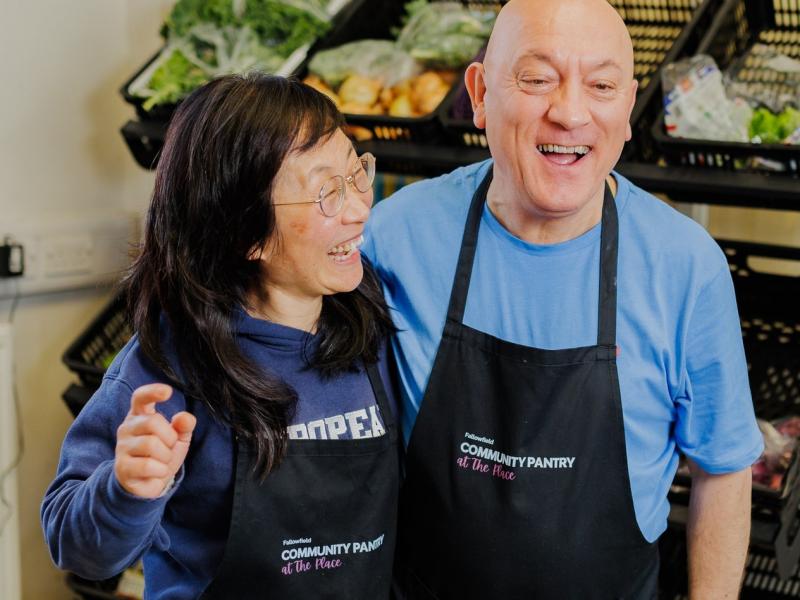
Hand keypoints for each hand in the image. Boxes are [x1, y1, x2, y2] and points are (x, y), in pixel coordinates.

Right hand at [114, 383, 195, 498]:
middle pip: (152, 422)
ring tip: (162, 461)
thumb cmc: (163, 454)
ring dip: (165, 455)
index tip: (168, 391)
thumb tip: (185, 418)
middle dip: (169, 437)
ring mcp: (122, 447)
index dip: (152, 392)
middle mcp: (127, 428)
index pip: (140, 397)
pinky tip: (157, 472)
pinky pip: (147, 465)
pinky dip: (160, 470)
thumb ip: (184, 425)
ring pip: (150, 444)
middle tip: (169, 448)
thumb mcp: (179, 438)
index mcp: (140, 415)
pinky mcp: (122, 467)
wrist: (149, 483)